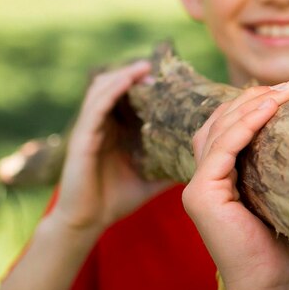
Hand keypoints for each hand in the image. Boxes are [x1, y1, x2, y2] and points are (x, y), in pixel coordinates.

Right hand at [48, 60, 168, 235]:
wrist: (89, 221)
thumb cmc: (118, 198)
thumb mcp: (153, 177)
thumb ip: (172, 163)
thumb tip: (206, 158)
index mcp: (116, 131)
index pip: (127, 97)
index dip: (144, 83)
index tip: (169, 77)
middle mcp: (102, 125)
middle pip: (114, 86)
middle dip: (135, 74)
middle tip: (159, 71)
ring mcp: (90, 130)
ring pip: (102, 90)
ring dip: (124, 75)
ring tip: (145, 68)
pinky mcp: (82, 138)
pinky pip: (95, 107)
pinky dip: (111, 91)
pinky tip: (127, 81)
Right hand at [182, 80, 288, 289]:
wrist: (277, 288)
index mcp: (227, 174)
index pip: (235, 123)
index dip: (262, 100)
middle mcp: (208, 176)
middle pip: (223, 119)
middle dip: (258, 96)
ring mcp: (199, 186)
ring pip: (219, 128)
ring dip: (253, 104)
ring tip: (286, 91)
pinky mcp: (200, 196)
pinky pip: (219, 150)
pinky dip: (243, 126)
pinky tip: (269, 110)